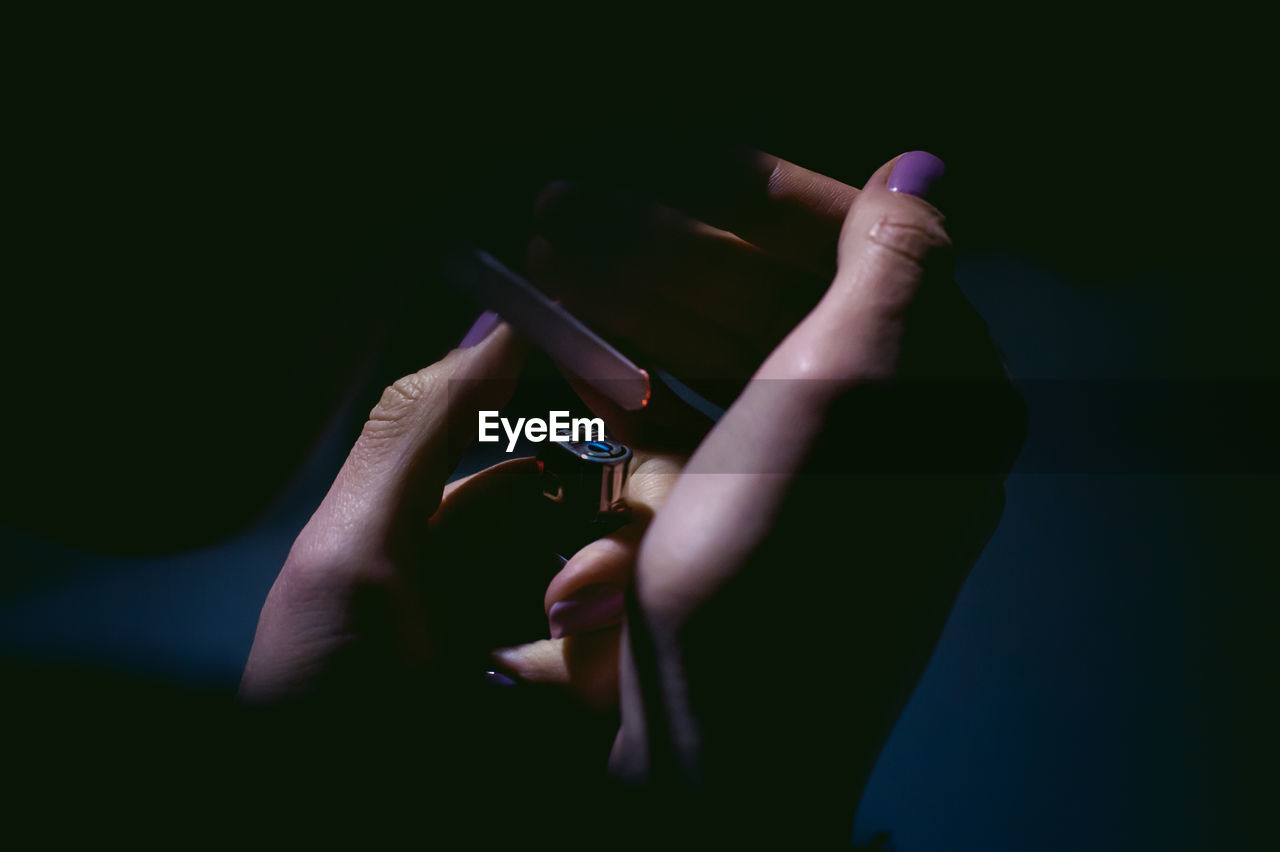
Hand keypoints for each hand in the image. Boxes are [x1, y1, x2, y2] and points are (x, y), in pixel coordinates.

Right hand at [530, 150, 1024, 840]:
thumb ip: (891, 269)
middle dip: (663, 253)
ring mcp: (819, 490)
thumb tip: (921, 171)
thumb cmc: (779, 576)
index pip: (854, 249)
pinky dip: (641, 412)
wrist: (725, 761)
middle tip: (560, 215)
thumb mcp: (844, 396)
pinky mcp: (754, 535)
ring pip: (723, 367)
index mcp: (944, 396)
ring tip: (550, 273)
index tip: (649, 169)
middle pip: (773, 305)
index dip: (746, 195)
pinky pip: (698, 440)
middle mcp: (896, 438)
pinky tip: (586, 388)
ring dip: (637, 319)